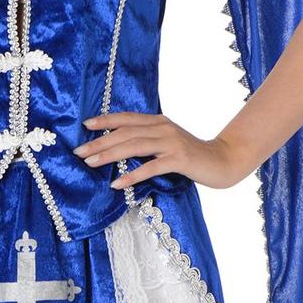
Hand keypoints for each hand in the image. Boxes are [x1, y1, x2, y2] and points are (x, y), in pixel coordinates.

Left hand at [71, 113, 246, 190]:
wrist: (224, 161)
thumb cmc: (193, 156)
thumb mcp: (168, 143)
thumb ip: (149, 141)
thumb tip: (120, 148)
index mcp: (159, 121)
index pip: (127, 118)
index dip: (105, 121)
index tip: (85, 126)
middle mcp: (163, 127)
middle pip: (125, 132)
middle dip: (99, 142)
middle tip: (78, 152)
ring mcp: (171, 142)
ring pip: (133, 146)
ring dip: (109, 155)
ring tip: (90, 163)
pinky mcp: (179, 159)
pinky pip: (150, 167)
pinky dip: (131, 175)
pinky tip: (116, 184)